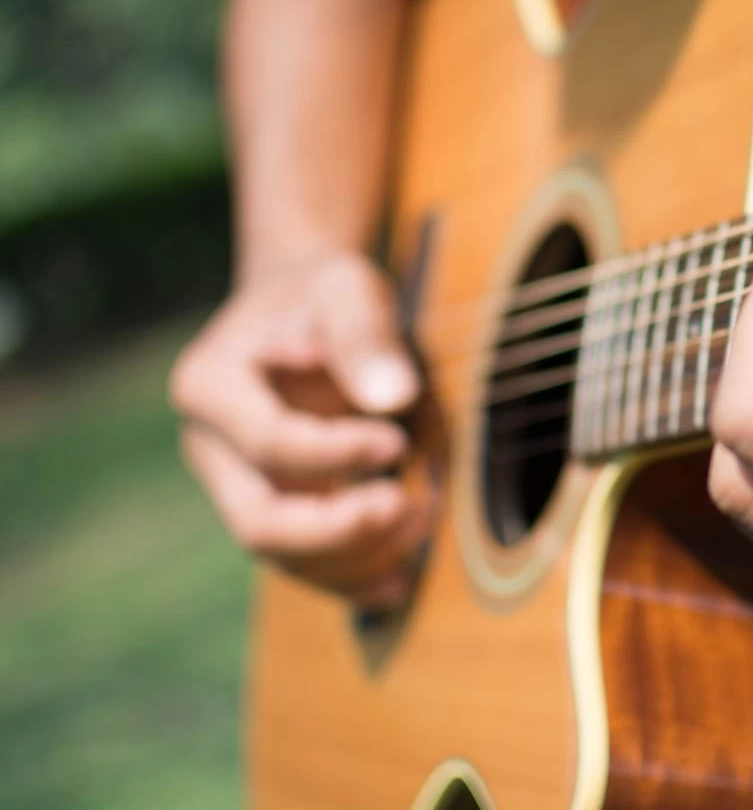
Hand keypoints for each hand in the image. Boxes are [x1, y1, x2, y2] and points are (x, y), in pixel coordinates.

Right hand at [171, 253, 434, 608]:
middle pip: (259, 521)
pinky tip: (401, 582)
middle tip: (408, 510)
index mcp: (209, 385)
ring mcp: (238, 489)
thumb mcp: (349, 290)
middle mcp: (211, 449)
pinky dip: (353, 579)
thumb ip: (366, 336)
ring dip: (357, 557)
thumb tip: (393, 398)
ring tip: (424, 523)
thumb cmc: (329, 297)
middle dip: (337, 530)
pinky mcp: (275, 513)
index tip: (399, 442)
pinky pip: (306, 565)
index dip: (336, 453)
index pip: (268, 442)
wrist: (311, 313)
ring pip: (285, 556)